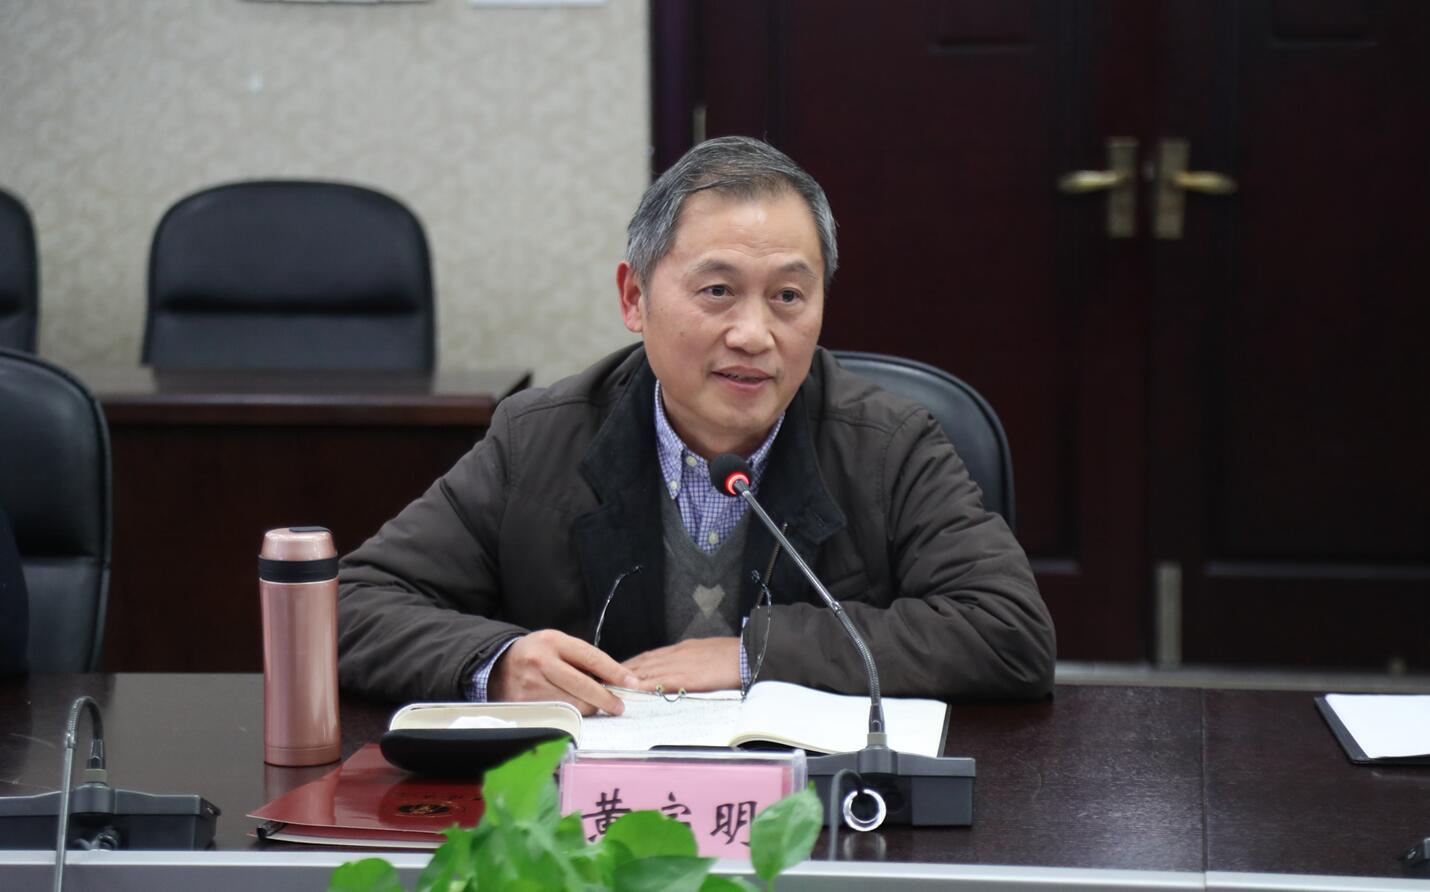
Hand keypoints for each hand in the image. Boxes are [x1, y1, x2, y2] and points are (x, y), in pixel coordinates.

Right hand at [489, 629, 639, 715]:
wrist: (497, 665)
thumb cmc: (537, 654)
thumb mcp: (558, 644)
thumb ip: (583, 658)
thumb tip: (615, 680)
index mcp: (552, 641)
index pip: (590, 657)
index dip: (614, 672)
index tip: (631, 683)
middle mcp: (540, 662)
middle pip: (583, 685)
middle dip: (606, 698)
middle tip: (618, 705)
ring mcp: (530, 685)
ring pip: (572, 704)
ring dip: (588, 708)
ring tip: (592, 706)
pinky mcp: (524, 705)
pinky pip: (557, 715)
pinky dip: (570, 716)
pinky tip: (574, 712)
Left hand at [622, 637, 741, 692]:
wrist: (750, 653)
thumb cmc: (733, 655)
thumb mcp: (708, 652)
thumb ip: (692, 659)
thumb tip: (682, 669)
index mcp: (683, 648)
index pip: (651, 656)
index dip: (632, 663)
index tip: (617, 669)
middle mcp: (678, 654)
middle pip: (644, 662)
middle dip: (623, 670)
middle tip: (605, 677)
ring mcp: (682, 664)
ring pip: (648, 670)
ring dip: (628, 677)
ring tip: (611, 684)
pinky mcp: (689, 676)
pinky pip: (662, 681)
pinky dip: (646, 685)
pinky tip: (634, 690)